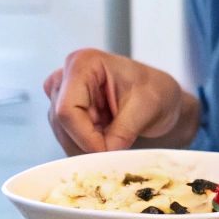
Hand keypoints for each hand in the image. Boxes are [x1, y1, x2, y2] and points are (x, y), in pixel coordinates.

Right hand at [42, 48, 192, 154]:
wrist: (158, 97)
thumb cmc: (156, 91)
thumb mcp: (147, 107)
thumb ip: (123, 131)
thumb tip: (105, 154)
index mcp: (83, 64)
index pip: (67, 110)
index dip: (85, 137)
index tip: (108, 152)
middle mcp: (64, 77)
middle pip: (62, 125)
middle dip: (88, 145)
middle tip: (117, 151)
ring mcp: (60, 96)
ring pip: (63, 137)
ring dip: (89, 149)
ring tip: (118, 141)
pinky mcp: (63, 114)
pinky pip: (68, 141)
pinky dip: (88, 149)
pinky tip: (109, 142)